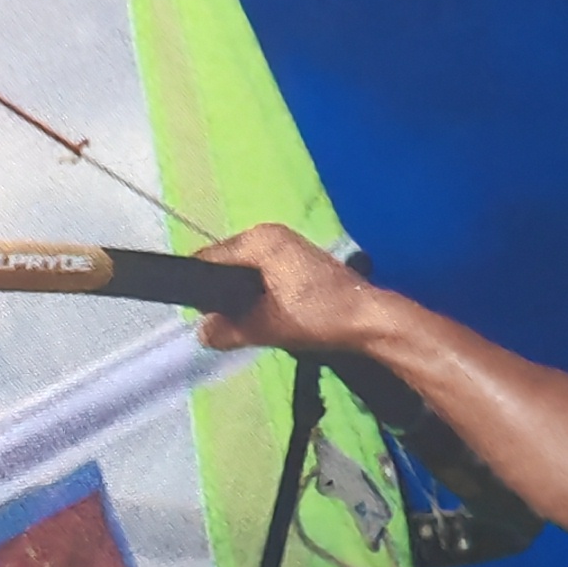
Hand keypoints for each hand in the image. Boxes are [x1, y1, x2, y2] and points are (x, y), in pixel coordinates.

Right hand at [193, 221, 392, 356]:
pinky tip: (265, 313)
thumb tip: (203, 333)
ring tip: (244, 321)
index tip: (198, 315)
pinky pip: (264, 271)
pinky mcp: (299, 259)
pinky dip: (259, 291)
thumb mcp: (267, 327)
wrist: (369, 319)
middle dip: (222, 292)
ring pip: (246, 269)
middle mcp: (270, 234)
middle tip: (223, 324)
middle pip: (227, 262)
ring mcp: (287, 243)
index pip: (210, 258)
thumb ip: (229, 330)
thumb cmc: (318, 316)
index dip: (200, 287)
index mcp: (259, 240)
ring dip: (242, 294)